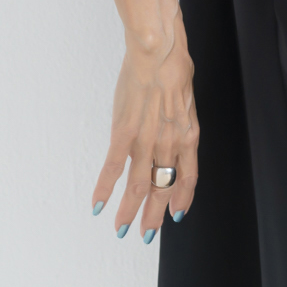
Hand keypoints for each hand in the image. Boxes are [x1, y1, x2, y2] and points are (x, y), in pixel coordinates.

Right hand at [92, 20, 199, 239]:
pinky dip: (104, 189)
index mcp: (188, 134)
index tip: (177, 214)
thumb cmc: (174, 67)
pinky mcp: (124, 133)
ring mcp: (147, 140)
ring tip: (122, 229)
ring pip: (139, 185)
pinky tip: (97, 205)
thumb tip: (175, 128)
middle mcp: (170, 143)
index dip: (182, 198)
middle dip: (155, 215)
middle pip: (163, 187)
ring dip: (130, 211)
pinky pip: (113, 168)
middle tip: (146, 235)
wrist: (159, 51)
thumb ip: (180, 120)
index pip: (188, 176)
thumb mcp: (186, 98)